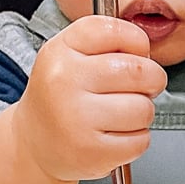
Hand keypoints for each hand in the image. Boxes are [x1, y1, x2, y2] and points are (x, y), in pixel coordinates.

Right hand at [9, 16, 167, 183]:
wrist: (33, 143)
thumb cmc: (60, 96)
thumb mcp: (68, 56)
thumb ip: (106, 43)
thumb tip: (147, 53)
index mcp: (60, 51)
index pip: (116, 31)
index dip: (137, 42)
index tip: (137, 54)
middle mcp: (64, 81)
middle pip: (140, 71)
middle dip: (151, 80)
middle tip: (140, 87)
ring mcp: (76, 119)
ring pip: (144, 108)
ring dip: (142, 113)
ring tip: (120, 114)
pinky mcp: (90, 152)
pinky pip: (140, 140)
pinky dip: (136, 139)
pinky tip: (114, 135)